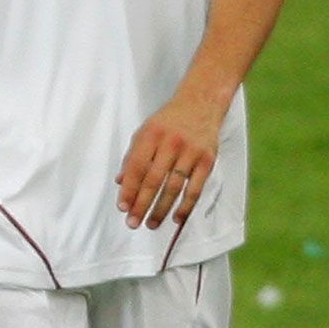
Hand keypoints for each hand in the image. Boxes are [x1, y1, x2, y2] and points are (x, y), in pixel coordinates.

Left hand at [116, 93, 223, 229]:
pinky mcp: (207, 160)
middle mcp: (170, 143)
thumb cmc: (168, 121)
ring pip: (174, 187)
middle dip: (141, 204)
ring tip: (151, 224)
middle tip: (133, 223)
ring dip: (161, 209)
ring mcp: (190, 152)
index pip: (136, 167)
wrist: (201, 104)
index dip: (129, 189)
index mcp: (150, 134)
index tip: (122, 207)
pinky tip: (176, 218)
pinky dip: (186, 206)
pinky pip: (195, 188)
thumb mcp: (145, 131)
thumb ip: (132, 156)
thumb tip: (121, 182)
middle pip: (153, 180)